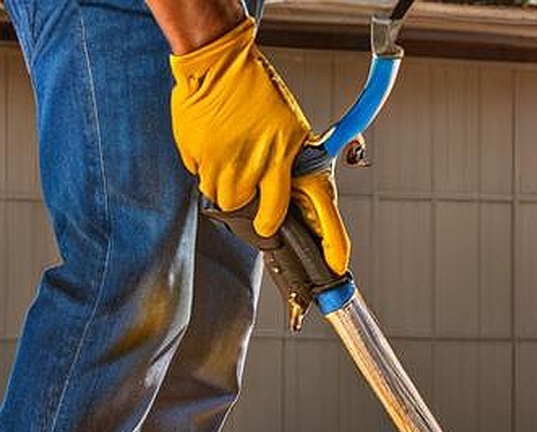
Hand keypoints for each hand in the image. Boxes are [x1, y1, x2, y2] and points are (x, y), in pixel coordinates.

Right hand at [170, 19, 350, 273]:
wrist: (217, 63)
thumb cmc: (253, 91)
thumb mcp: (287, 127)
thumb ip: (283, 166)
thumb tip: (285, 199)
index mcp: (284, 157)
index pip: (308, 210)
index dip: (328, 240)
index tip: (335, 263)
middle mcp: (258, 165)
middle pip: (253, 217)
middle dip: (250, 205)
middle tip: (248, 180)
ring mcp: (227, 165)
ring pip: (225, 202)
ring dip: (227, 186)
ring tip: (230, 155)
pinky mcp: (201, 160)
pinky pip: (203, 181)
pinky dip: (207, 169)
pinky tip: (215, 146)